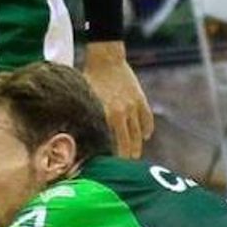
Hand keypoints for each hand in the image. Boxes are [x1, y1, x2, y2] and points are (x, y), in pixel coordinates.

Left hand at [82, 42, 153, 158]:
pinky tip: (145, 136)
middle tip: (123, 167)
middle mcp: (120, 114)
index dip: (110, 158)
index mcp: (105, 115)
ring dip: (137, 148)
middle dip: (125, 158)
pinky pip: (147, 120)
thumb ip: (85, 118)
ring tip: (134, 157)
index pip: (110, 144)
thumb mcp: (83, 100)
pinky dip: (146, 130)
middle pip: (127, 144)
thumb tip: (79, 138)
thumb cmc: (89, 79)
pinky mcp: (140, 100)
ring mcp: (132, 107)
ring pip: (138, 135)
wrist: (106, 58)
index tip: (108, 167)